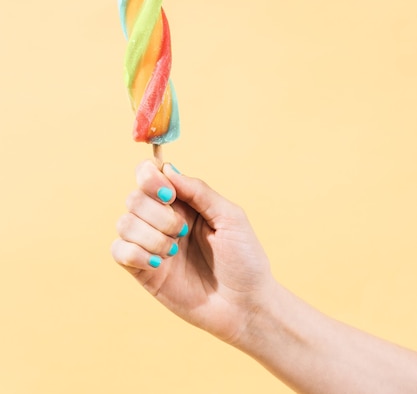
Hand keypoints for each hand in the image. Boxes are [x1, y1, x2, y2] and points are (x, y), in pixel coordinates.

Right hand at [112, 160, 272, 343]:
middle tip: (183, 230)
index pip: (149, 175)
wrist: (246, 306)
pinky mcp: (143, 271)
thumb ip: (199, 190)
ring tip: (174, 251)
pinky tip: (158, 263)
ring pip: (124, 222)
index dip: (149, 177)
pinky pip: (118, 251)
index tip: (169, 193)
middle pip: (134, 197)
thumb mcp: (230, 217)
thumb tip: (166, 169)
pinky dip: (134, 253)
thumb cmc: (245, 259)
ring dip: (150, 235)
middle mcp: (164, 219)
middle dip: (157, 213)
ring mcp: (151, 245)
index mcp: (184, 201)